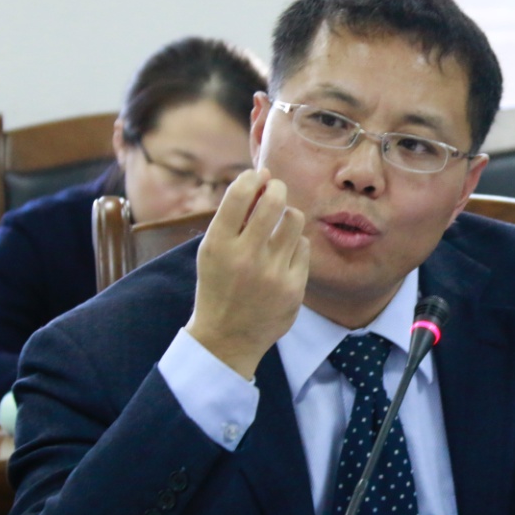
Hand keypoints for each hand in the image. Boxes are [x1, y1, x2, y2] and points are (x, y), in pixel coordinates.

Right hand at [185, 169, 308, 377]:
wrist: (227, 338)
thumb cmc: (220, 284)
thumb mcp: (212, 251)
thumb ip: (233, 217)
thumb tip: (262, 177)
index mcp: (217, 245)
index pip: (240, 194)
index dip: (253, 177)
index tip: (259, 176)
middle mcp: (244, 257)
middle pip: (273, 201)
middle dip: (277, 187)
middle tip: (276, 189)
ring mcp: (272, 273)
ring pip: (294, 220)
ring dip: (288, 214)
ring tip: (280, 223)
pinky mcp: (293, 287)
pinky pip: (303, 246)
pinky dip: (294, 244)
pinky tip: (283, 256)